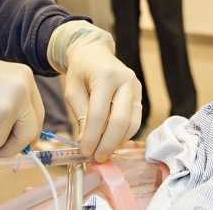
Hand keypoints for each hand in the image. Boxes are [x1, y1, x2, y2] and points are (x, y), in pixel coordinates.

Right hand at [0, 53, 43, 157]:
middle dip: (13, 147)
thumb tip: (22, 132)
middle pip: (28, 133)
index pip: (37, 114)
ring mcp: (4, 110)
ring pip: (0, 141)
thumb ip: (12, 100)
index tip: (22, 142)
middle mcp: (20, 92)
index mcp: (24, 77)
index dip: (29, 132)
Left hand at [48, 22, 140, 161]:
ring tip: (102, 152)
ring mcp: (136, 88)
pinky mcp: (140, 96)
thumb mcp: (72, 91)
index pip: (100, 113)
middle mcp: (126, 81)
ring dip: (117, 143)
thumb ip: (81, 116)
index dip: (92, 136)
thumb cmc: (80, 72)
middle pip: (120, 120)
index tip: (84, 152)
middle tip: (96, 158)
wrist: (94, 53)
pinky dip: (124, 135)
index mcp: (105, 76)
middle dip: (107, 144)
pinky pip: (135, 121)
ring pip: (132, 124)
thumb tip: (87, 144)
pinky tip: (111, 142)